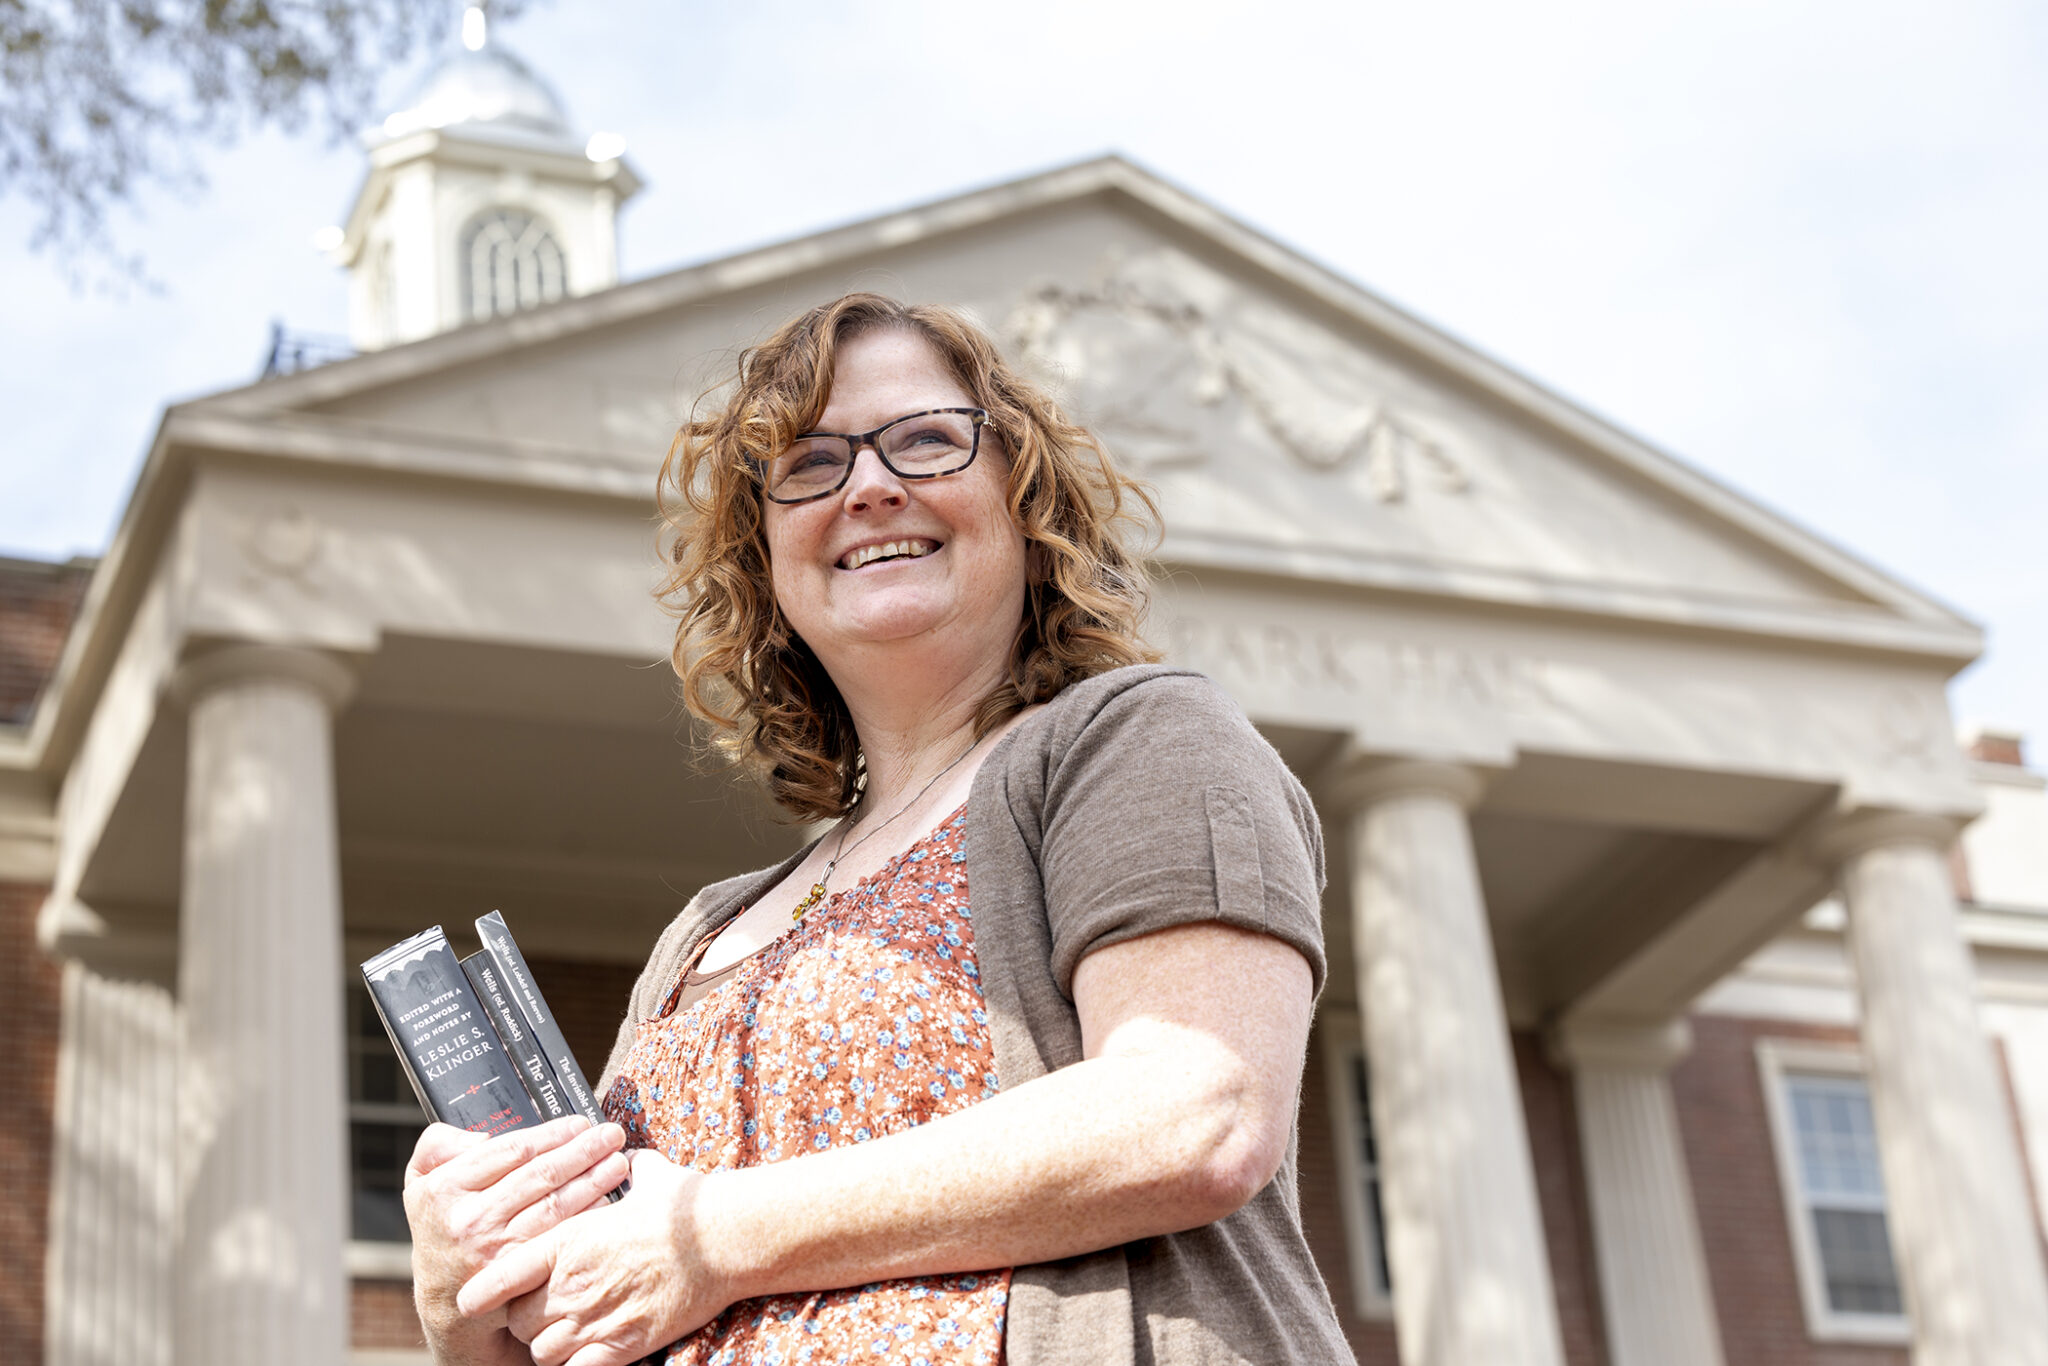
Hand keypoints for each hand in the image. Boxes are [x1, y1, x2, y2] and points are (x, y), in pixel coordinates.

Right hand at [404, 1117, 629, 1340]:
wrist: (438, 1300)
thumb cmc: (439, 1229)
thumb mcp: (420, 1183)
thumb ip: (437, 1146)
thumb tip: (482, 1135)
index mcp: (445, 1188)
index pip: (511, 1149)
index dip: (552, 1133)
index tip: (579, 1123)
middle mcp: (467, 1220)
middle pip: (540, 1175)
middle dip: (583, 1151)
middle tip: (612, 1135)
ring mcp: (493, 1251)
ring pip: (554, 1206)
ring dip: (592, 1181)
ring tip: (619, 1162)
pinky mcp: (515, 1277)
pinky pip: (558, 1241)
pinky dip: (586, 1220)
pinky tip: (608, 1204)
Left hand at [460, 1148, 743, 1365]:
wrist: (725, 1239)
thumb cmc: (687, 1207)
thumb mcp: (650, 1175)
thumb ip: (629, 1168)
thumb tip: (628, 1155)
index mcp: (568, 1240)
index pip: (500, 1276)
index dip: (482, 1292)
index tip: (472, 1299)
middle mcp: (572, 1283)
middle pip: (518, 1321)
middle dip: (522, 1321)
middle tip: (538, 1314)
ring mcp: (595, 1318)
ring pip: (542, 1352)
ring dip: (548, 1348)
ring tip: (563, 1337)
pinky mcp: (622, 1346)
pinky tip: (586, 1358)